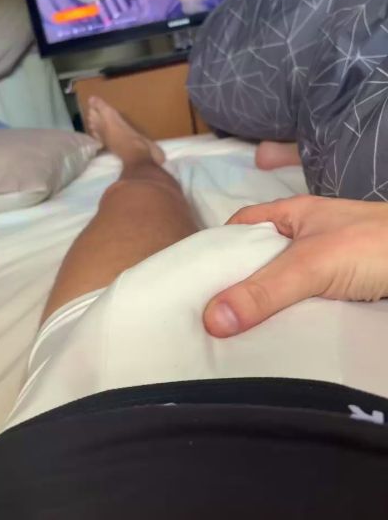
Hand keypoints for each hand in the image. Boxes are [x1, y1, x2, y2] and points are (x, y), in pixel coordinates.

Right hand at [203, 195, 387, 336]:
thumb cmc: (374, 246)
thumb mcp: (312, 264)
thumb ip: (265, 289)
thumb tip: (210, 319)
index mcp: (294, 216)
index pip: (242, 226)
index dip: (217, 248)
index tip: (194, 281)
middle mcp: (307, 240)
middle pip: (260, 262)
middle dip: (237, 287)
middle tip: (205, 321)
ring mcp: (326, 269)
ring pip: (283, 289)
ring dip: (265, 311)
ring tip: (231, 341)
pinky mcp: (341, 296)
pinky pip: (305, 309)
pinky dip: (290, 325)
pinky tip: (273, 346)